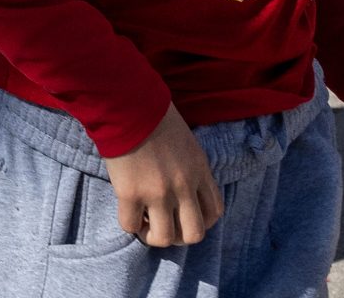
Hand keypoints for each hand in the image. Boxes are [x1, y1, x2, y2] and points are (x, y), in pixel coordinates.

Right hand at [105, 106, 223, 246]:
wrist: (130, 104)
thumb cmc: (157, 117)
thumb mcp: (188, 143)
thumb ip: (191, 169)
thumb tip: (184, 192)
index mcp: (200, 170)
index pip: (215, 212)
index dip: (201, 222)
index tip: (186, 217)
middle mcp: (183, 186)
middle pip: (194, 234)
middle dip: (179, 236)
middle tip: (166, 225)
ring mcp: (158, 192)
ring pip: (164, 238)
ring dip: (153, 236)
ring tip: (145, 222)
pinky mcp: (130, 193)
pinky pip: (131, 226)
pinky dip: (130, 224)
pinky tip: (129, 211)